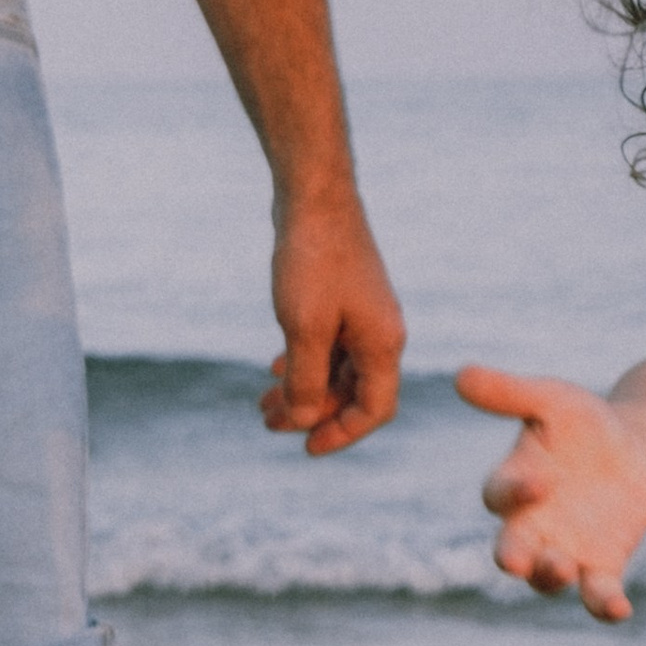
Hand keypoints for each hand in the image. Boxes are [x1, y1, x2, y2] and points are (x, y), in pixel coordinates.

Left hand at [261, 199, 404, 454]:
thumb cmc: (313, 260)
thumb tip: (303, 420)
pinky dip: (306, 362)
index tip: (304, 448)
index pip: (374, 410)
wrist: (315, 196)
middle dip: (312, 413)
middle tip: (267, 420)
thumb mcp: (303, 329)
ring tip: (263, 400)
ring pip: (338, 369)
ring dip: (304, 389)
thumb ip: (306, 381)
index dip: (341, 435)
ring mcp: (364, 314)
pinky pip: (331, 345)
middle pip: (354, 393)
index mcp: (382, 344)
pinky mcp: (345, 298)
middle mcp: (381, 333)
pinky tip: (275, 364)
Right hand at [458, 365, 645, 620]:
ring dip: (550, 578)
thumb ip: (510, 393)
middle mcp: (531, 525)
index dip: (514, 490)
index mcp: (514, 484)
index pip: (500, 494)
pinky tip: (619, 609)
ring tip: (562, 568)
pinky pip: (596, 594)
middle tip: (516, 560)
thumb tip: (460, 374)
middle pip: (511, 549)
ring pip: (547, 579)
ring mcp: (564, 550)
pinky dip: (603, 605)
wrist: (633, 454)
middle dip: (513, 556)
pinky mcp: (600, 567)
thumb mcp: (553, 400)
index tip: (539, 480)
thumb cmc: (582, 424)